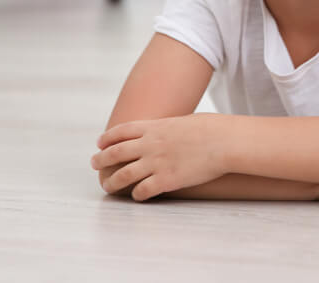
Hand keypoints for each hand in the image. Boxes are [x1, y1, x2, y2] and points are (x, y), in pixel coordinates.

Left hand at [91, 114, 226, 200]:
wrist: (224, 142)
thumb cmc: (212, 129)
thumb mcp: (185, 121)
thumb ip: (169, 128)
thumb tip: (167, 132)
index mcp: (154, 127)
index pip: (121, 131)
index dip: (107, 138)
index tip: (100, 143)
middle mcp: (150, 144)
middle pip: (115, 152)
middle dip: (101, 159)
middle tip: (95, 164)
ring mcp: (156, 162)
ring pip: (123, 175)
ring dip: (112, 182)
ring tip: (107, 186)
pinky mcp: (166, 180)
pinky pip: (142, 190)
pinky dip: (136, 194)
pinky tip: (137, 196)